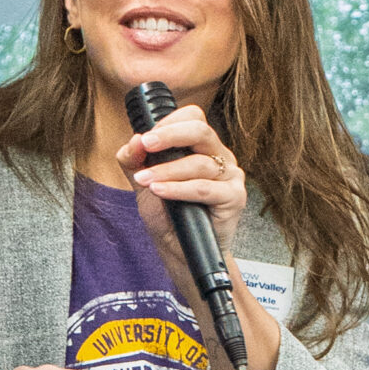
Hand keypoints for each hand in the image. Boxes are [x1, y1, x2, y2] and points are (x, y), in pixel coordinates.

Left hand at [119, 103, 247, 262]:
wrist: (181, 251)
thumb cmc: (169, 215)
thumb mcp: (143, 184)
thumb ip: (134, 161)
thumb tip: (134, 140)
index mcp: (202, 147)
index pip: (192, 118)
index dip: (169, 123)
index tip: (145, 138)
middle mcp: (220, 157)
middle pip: (201, 130)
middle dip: (169, 135)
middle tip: (146, 145)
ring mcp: (231, 177)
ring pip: (200, 163)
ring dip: (167, 171)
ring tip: (145, 181)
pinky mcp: (234, 198)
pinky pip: (204, 188)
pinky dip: (179, 189)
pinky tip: (160, 191)